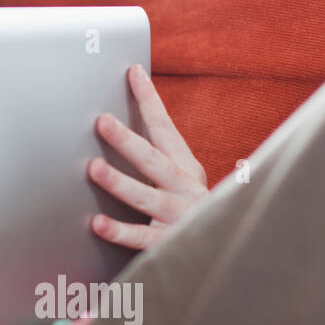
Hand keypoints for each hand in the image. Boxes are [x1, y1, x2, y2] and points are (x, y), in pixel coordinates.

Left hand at [87, 64, 208, 250]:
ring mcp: (180, 217)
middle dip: (128, 140)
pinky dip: (120, 231)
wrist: (230, 251)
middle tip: (103, 122)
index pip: (165, 129)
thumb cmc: (190, 212)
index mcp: (185, 168)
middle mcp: (185, 189)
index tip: (134, 72)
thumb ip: (153, 161)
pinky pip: (143, 238)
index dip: (149, 100)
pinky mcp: (171, 244)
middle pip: (155, 161)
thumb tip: (114, 127)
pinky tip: (97, 223)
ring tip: (95, 169)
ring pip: (149, 198)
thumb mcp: (179, 182)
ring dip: (121, 183)